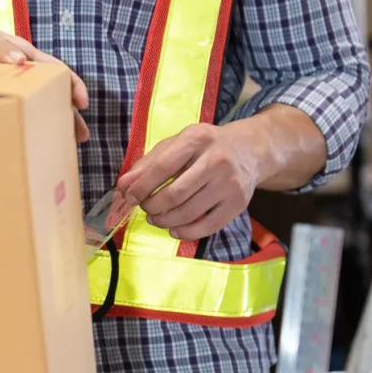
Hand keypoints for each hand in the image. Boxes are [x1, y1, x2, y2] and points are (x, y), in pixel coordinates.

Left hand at [0, 14, 90, 141]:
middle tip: (79, 136)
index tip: (80, 103)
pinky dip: (20, 124)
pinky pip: (7, 112)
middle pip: (44, 90)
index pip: (49, 66)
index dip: (68, 83)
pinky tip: (25, 140)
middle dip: (65, 111)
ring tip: (61, 144)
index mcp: (11, 49)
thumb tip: (22, 61)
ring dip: (46, 122)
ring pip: (28, 104)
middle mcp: (7, 68)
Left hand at [102, 122, 260, 241]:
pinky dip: (186, 233)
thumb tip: (123, 186)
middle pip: (174, 194)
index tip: (130, 197)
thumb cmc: (204, 147)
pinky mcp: (238, 203)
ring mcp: (229, 184)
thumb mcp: (176, 145)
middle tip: (146, 208)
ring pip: (189, 213)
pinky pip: (208, 226)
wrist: (249, 150)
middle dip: (152, 206)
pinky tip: (174, 230)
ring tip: (156, 218)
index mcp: (196, 139)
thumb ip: (148, 163)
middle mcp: (216, 160)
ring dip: (165, 221)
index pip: (161, 168)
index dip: (141, 187)